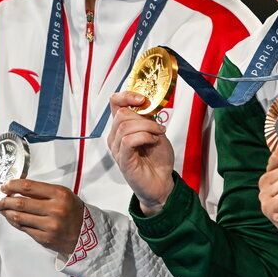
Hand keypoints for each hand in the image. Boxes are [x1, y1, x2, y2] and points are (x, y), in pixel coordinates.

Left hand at [0, 179, 83, 261]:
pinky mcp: (44, 238)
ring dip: (6, 212)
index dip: (13, 186)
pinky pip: (23, 228)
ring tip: (1, 208)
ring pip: (18, 217)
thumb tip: (19, 188)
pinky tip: (11, 218)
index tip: (5, 186)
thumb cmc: (73, 212)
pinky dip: (14, 222)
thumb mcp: (64, 195)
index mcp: (60, 195)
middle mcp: (55, 210)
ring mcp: (49, 225)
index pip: (30, 187)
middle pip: (21, 203)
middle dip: (5, 200)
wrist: (84, 234)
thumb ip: (43, 192)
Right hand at [108, 91, 174, 215]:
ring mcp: (117, 149)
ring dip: (147, 127)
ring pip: (125, 126)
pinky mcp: (122, 160)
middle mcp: (116, 136)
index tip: (142, 99)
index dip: (127, 96)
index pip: (115, 102)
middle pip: (122, 114)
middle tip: (158, 127)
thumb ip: (148, 118)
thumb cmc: (157, 158)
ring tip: (157, 135)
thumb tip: (147, 104)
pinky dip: (144, 137)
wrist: (162, 181)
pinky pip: (128, 141)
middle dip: (144, 117)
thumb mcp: (156, 131)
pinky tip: (153, 141)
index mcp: (122, 126)